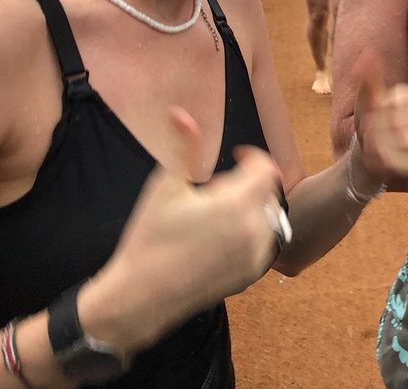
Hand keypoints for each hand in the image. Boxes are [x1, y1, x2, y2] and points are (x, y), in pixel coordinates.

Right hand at [85, 108, 285, 352]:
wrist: (139, 297)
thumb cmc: (149, 237)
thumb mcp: (164, 186)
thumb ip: (183, 146)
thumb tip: (181, 112)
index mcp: (238, 203)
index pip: (267, 168)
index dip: (252, 157)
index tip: (234, 156)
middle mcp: (255, 229)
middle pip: (266, 191)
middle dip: (246, 183)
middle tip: (212, 189)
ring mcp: (256, 255)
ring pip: (266, 217)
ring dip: (248, 208)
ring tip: (213, 216)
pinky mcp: (252, 275)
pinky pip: (262, 243)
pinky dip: (248, 233)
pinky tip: (216, 239)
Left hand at [351, 49, 407, 192]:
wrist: (367, 154)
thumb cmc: (369, 121)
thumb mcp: (366, 99)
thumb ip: (369, 77)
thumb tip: (368, 53)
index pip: (400, 98)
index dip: (380, 107)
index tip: (374, 111)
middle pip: (402, 120)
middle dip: (378, 127)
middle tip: (369, 130)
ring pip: (405, 141)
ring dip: (381, 145)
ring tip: (373, 145)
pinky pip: (406, 162)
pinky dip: (388, 162)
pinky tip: (382, 159)